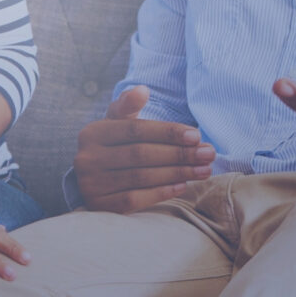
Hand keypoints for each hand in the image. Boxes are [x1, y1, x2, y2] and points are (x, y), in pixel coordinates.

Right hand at [74, 85, 214, 212]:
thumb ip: (129, 105)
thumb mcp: (117, 122)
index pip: (136, 130)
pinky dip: (161, 192)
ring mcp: (91, 184)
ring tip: (203, 170)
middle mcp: (87, 158)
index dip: (168, 133)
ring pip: (141, 177)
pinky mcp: (100, 206)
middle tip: (208, 154)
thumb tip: (142, 90)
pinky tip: (182, 186)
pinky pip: (135, 199)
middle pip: (141, 154)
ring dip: (177, 173)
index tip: (196, 136)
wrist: (94, 180)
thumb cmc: (114, 146)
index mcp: (92, 133)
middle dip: (179, 154)